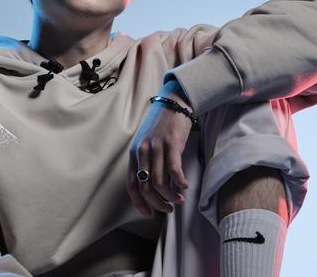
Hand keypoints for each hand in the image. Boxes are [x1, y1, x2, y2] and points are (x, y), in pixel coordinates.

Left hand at [126, 80, 193, 217]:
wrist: (173, 102)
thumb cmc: (162, 125)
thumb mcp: (147, 143)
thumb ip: (147, 162)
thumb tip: (153, 187)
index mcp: (135, 153)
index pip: (132, 185)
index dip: (139, 203)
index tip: (149, 214)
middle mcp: (143, 151)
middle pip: (145, 188)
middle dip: (157, 204)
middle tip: (168, 209)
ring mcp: (156, 147)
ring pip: (159, 182)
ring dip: (170, 196)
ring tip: (179, 200)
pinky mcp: (172, 143)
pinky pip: (174, 169)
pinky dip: (179, 182)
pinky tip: (185, 186)